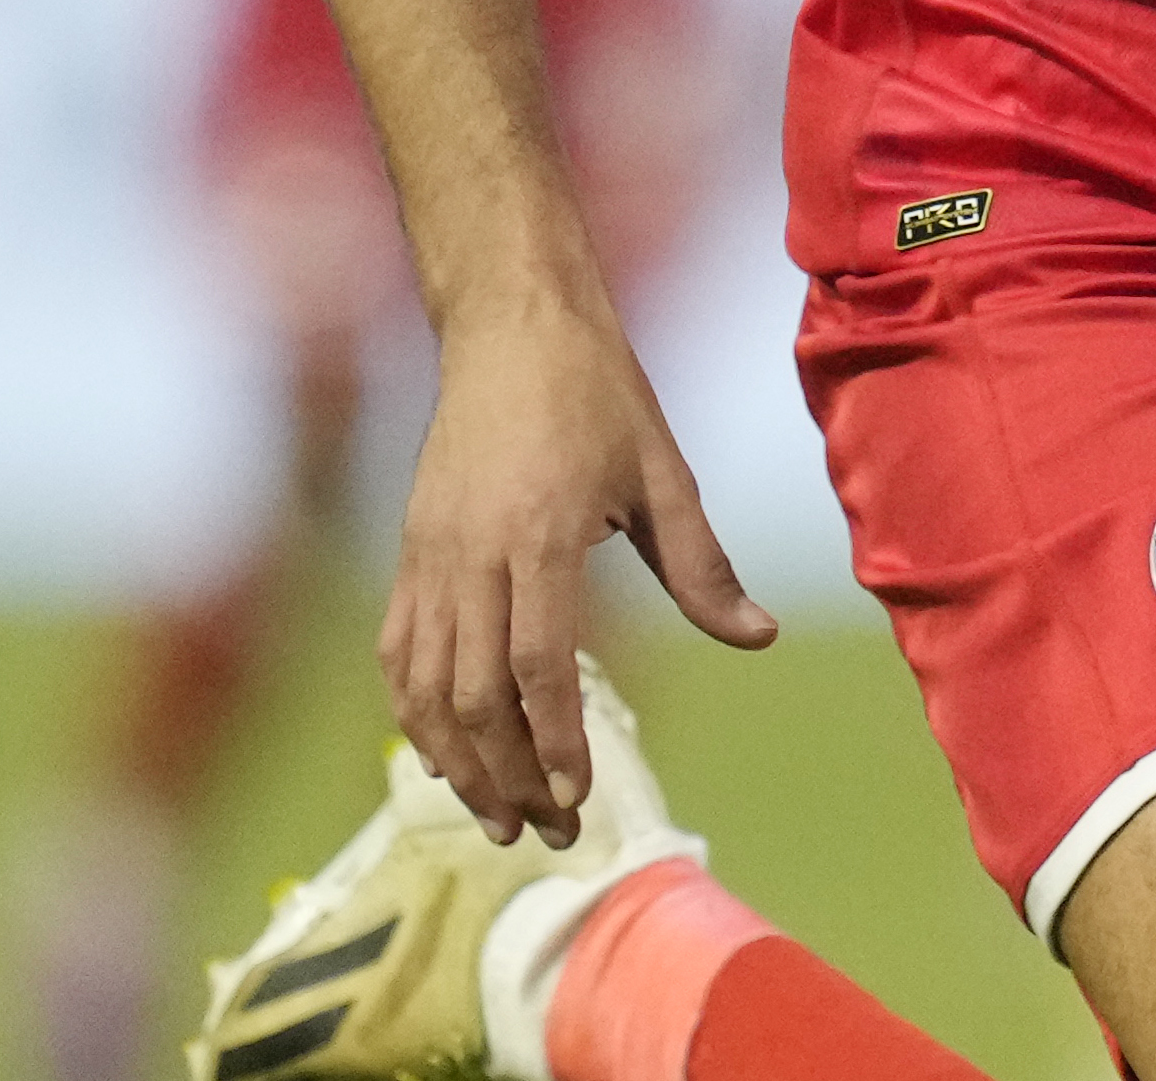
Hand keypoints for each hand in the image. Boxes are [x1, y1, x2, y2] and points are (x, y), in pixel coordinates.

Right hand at [380, 288, 774, 841]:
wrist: (510, 325)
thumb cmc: (597, 393)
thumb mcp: (662, 474)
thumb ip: (703, 568)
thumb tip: (758, 638)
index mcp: (538, 534)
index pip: (537, 665)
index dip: (554, 741)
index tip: (578, 798)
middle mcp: (470, 554)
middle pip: (472, 694)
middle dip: (508, 774)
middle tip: (547, 831)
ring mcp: (427, 555)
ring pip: (424, 686)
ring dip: (457, 761)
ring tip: (498, 816)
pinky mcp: (407, 552)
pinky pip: (397, 653)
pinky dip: (416, 714)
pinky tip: (446, 753)